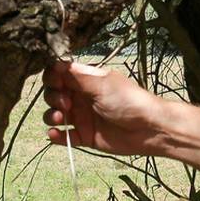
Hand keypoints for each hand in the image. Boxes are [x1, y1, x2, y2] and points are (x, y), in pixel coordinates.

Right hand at [42, 60, 165, 154]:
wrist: (148, 129)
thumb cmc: (129, 101)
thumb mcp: (102, 84)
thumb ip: (77, 77)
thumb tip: (56, 63)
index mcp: (86, 81)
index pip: (59, 75)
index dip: (52, 78)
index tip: (56, 83)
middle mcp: (81, 97)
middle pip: (53, 94)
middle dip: (53, 97)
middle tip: (66, 103)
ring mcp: (82, 117)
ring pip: (54, 115)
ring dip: (51, 116)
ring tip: (61, 118)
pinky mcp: (85, 136)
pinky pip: (64, 137)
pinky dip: (56, 136)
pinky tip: (56, 135)